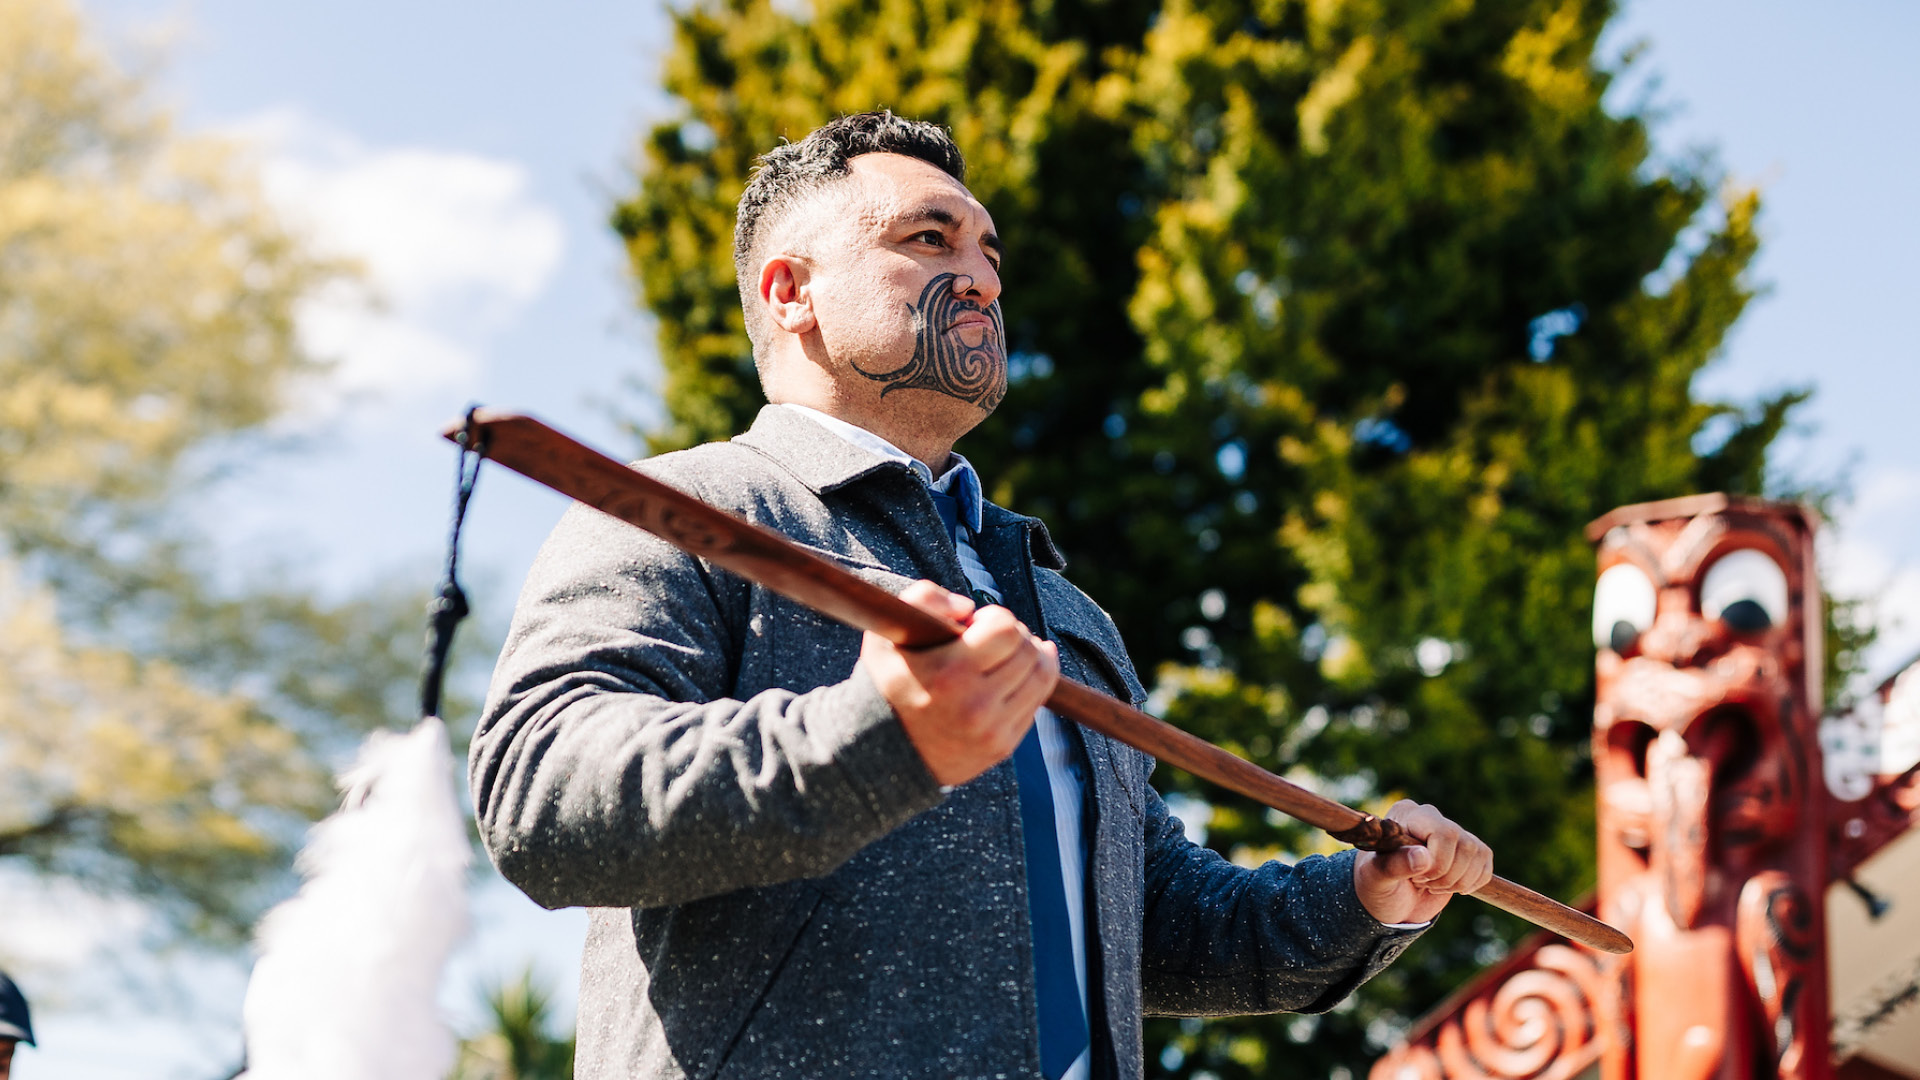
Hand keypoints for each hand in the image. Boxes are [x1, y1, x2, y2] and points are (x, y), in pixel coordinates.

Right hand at [860, 580, 1059, 786]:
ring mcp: (992, 731)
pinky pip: (1036, 704)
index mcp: (948, 676)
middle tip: (991, 640)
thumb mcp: (886, 637)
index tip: (976, 625)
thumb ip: (922, 600)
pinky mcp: (1002, 746)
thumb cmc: (887, 687)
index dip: (995, 617)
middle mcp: (975, 706)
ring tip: (1008, 654)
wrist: (881, 756)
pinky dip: (1029, 685)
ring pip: (1042, 676)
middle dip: (1015, 635)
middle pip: (1028, 650)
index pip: (1006, 629)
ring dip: (1031, 657)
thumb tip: (968, 608)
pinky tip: (1012, 677)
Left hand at [1351, 800, 1493, 924]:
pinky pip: (1485, 862)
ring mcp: (1450, 832)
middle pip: (1464, 845)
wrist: (1387, 902)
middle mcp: (1430, 817)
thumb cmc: (1375, 886)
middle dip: (1447, 875)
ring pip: (1478, 853)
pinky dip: (1472, 882)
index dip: (1438, 863)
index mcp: (1407, 815)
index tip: (1416, 878)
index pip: (1444, 832)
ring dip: (1459, 881)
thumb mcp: (1375, 879)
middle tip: (1423, 884)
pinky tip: (1449, 887)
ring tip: (1433, 885)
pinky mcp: (1465, 850)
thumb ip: (1394, 865)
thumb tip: (1423, 857)